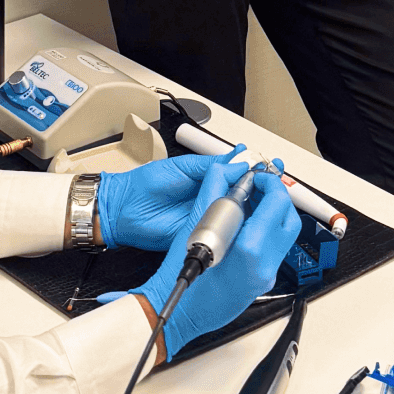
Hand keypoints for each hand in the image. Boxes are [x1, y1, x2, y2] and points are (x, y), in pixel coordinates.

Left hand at [96, 149, 249, 249]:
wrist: (124, 210)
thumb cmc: (145, 185)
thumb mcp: (181, 167)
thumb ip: (209, 166)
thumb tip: (237, 162)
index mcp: (204, 176)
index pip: (233, 173)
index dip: (249, 171)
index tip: (264, 167)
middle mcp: (207, 196)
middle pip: (238, 193)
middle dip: (253, 189)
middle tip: (268, 183)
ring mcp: (205, 214)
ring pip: (233, 211)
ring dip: (246, 207)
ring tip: (260, 198)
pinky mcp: (200, 232)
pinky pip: (220, 229)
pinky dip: (231, 225)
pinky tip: (242, 219)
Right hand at [103, 160, 299, 359]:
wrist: (178, 314)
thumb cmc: (182, 280)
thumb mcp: (196, 228)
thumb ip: (213, 194)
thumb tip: (222, 172)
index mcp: (251, 249)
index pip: (277, 203)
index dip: (269, 183)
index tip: (256, 177)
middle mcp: (265, 265)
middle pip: (289, 219)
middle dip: (277, 198)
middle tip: (258, 187)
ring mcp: (266, 276)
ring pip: (284, 235)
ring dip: (272, 214)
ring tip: (250, 203)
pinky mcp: (261, 282)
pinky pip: (274, 251)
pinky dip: (265, 231)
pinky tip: (244, 225)